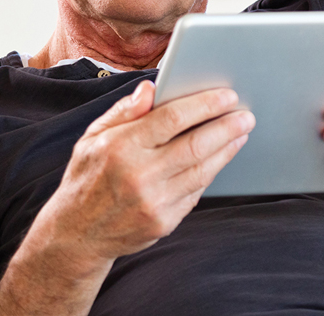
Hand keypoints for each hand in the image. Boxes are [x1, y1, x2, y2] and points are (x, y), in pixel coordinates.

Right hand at [29, 81, 253, 269]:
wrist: (77, 234)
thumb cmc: (86, 177)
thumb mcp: (92, 137)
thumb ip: (123, 111)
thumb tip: (151, 88)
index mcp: (120, 146)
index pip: (172, 118)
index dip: (204, 105)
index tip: (226, 96)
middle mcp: (139, 174)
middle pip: (196, 145)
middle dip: (226, 127)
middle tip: (246, 115)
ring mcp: (154, 202)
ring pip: (202, 170)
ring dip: (227, 150)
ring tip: (240, 134)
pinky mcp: (164, 222)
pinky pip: (196, 193)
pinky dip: (211, 173)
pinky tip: (219, 159)